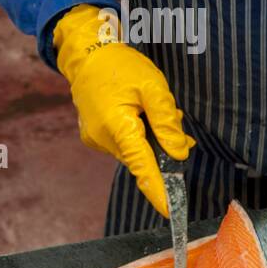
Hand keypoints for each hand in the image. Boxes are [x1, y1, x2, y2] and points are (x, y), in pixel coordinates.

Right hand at [54, 4, 193, 216]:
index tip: (171, 211)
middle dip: (163, 147)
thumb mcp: (153, 87)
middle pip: (143, 158)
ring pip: (135, 151)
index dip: (158, 191)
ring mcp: (96, 140)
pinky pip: (124, 144)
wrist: (87, 55)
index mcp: (118, 126)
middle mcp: (103, 139)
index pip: (143, 167)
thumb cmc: (121, 66)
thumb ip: (167, 122)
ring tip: (153, 110)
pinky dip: (137, 135)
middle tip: (173, 119)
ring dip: (150, 138)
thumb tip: (179, 153)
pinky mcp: (93, 138)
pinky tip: (138, 114)